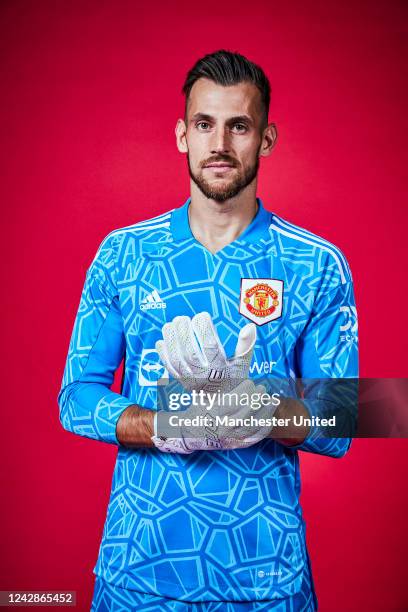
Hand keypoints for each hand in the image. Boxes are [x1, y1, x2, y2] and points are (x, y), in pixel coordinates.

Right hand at [151, 379, 278, 452]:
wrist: (190, 433)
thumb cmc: (198, 409)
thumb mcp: (202, 395)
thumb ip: (213, 382)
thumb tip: (225, 362)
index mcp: (214, 413)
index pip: (235, 401)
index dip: (245, 390)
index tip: (250, 382)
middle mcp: (224, 426)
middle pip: (247, 412)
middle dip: (258, 398)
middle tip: (262, 389)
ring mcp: (232, 438)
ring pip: (255, 425)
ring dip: (266, 411)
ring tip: (272, 400)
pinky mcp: (238, 444)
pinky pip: (256, 437)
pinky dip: (266, 426)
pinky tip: (270, 416)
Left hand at [155, 312, 255, 393]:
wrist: (220, 403)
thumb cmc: (232, 380)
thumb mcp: (242, 365)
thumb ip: (245, 346)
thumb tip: (250, 326)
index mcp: (221, 369)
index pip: (211, 347)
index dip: (204, 330)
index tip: (202, 315)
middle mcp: (205, 376)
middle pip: (190, 353)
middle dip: (184, 333)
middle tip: (182, 318)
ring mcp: (191, 380)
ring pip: (177, 359)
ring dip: (171, 341)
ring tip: (169, 325)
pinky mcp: (181, 383)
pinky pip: (170, 368)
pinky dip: (163, 355)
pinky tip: (162, 341)